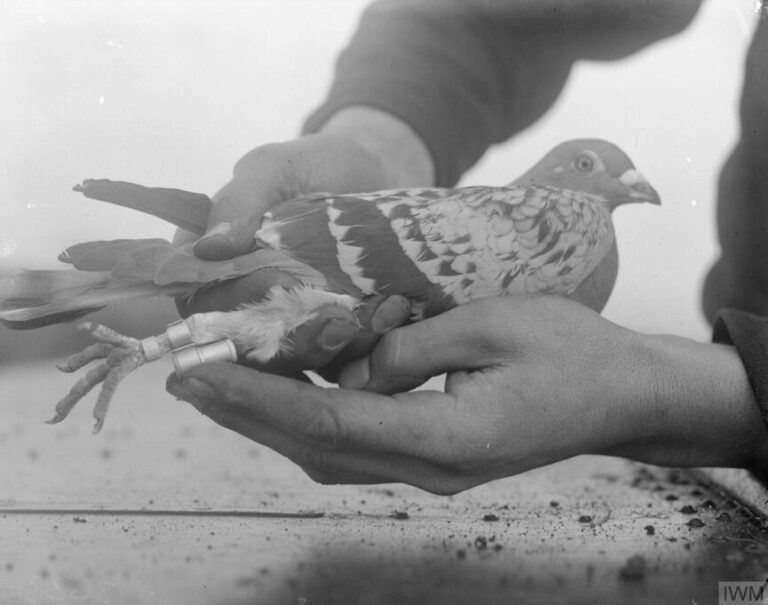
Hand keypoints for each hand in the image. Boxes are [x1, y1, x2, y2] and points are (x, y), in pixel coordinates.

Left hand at [166, 295, 766, 493]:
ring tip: (221, 384)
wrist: (620, 396)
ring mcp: (430, 470)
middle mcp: (428, 468)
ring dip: (272, 420)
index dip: (261, 399)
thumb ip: (413, 346)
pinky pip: (354, 443)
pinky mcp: (433, 457)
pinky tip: (287, 389)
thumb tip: (352, 363)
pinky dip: (309, 418)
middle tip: (190, 379)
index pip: (330, 421)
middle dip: (248, 414)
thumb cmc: (571, 352)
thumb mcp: (493, 326)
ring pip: (329, 452)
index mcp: (446, 437)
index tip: (204, 376)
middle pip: (317, 446)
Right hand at [174, 107, 433, 374]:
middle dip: (288, 334)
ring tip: (359, 318)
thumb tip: (208, 248)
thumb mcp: (276, 167)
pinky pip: (338, 356)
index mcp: (213, 264)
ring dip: (328, 343)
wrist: (380, 172)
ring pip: (294, 357)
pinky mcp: (332, 336)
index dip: (229, 304)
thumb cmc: (317, 165)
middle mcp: (245, 303)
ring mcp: (290, 324)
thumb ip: (240, 200)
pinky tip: (385, 317)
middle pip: (248, 344)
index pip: (199, 304)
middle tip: (330, 313)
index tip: (270, 282)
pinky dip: (360, 342)